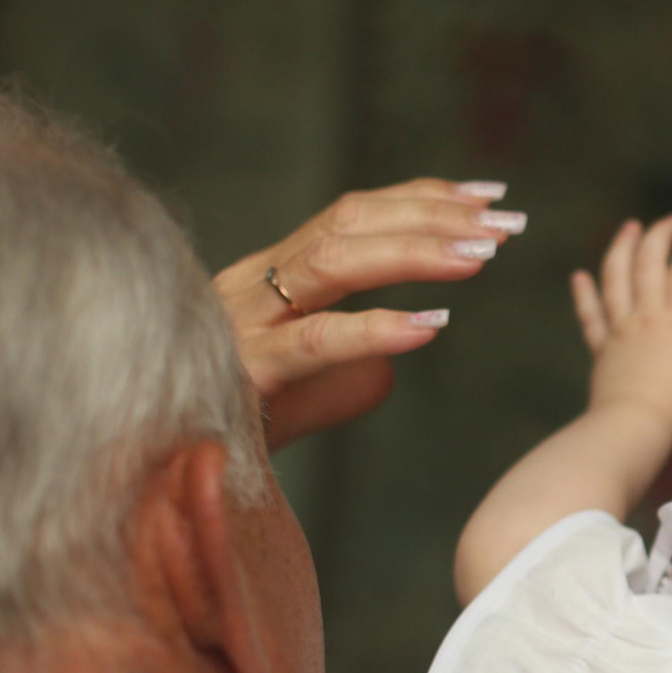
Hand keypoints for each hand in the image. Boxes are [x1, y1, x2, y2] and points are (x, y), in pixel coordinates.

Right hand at [217, 179, 520, 446]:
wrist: (167, 474)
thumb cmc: (237, 431)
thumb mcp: (308, 390)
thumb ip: (351, 366)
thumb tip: (397, 355)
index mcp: (269, 276)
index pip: (351, 215)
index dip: (420, 198)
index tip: (488, 197)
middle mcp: (253, 285)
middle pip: (348, 223)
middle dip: (432, 216)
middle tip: (504, 224)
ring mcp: (243, 323)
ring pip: (331, 263)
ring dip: (414, 253)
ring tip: (480, 258)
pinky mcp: (242, 373)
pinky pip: (315, 342)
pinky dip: (376, 328)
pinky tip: (431, 323)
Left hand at [573, 215, 671, 442]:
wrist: (633, 426)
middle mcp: (649, 315)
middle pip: (650, 264)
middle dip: (660, 236)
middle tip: (670, 220)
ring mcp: (621, 328)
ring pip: (616, 279)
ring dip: (622, 249)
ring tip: (629, 229)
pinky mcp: (601, 347)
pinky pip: (590, 315)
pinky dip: (583, 294)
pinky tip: (578, 277)